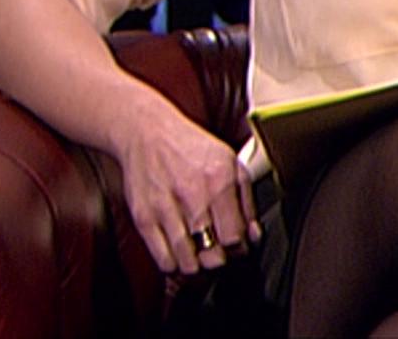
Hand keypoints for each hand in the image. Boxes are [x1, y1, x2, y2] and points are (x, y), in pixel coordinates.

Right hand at [110, 109, 260, 274]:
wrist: (147, 132)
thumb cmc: (190, 147)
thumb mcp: (229, 161)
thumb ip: (245, 199)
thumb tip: (254, 234)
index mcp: (218, 180)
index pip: (235, 237)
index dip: (239, 248)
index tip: (236, 246)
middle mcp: (192, 195)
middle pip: (212, 255)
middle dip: (219, 260)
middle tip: (217, 252)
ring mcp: (165, 208)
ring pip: (187, 263)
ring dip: (197, 266)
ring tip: (199, 255)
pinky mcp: (143, 217)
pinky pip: (162, 259)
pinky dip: (173, 264)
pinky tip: (179, 253)